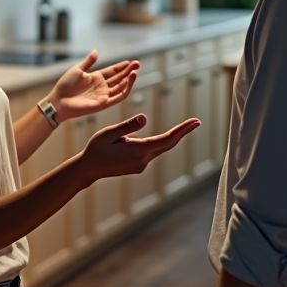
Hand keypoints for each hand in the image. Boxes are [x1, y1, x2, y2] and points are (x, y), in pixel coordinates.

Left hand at [47, 50, 137, 122]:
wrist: (58, 100)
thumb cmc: (65, 86)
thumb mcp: (77, 70)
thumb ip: (88, 62)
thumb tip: (97, 51)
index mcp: (96, 78)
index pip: (113, 71)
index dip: (121, 67)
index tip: (130, 62)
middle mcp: (102, 87)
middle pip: (119, 78)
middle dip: (129, 71)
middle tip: (137, 64)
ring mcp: (103, 95)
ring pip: (121, 87)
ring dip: (129, 80)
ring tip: (135, 71)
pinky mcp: (103, 104)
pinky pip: (118, 97)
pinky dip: (125, 90)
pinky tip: (129, 81)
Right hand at [77, 114, 200, 181]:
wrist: (89, 169)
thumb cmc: (96, 148)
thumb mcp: (109, 133)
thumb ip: (127, 126)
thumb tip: (144, 118)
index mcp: (137, 150)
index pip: (166, 139)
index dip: (182, 130)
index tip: (194, 122)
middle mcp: (142, 160)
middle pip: (168, 144)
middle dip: (183, 132)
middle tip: (197, 121)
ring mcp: (141, 164)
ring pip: (161, 148)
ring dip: (173, 137)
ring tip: (187, 126)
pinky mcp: (138, 165)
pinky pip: (154, 151)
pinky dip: (163, 143)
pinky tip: (170, 136)